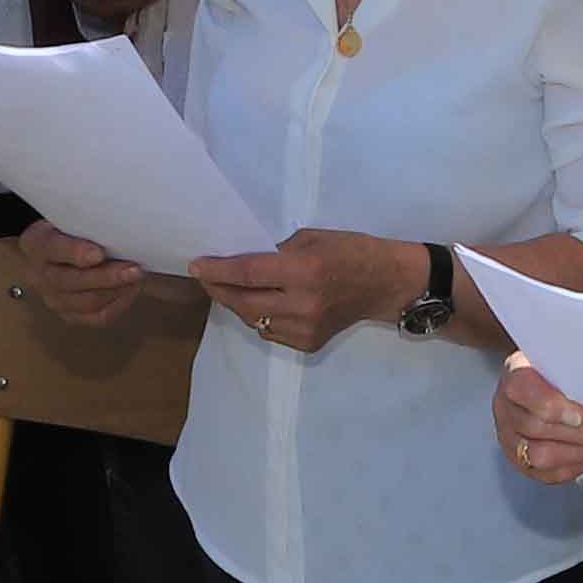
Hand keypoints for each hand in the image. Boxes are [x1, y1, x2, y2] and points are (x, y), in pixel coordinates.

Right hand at [17, 216, 145, 326]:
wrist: (61, 249)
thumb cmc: (72, 230)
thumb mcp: (72, 219)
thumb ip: (87, 224)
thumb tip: (119, 227)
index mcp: (36, 244)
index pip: (53, 249)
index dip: (76, 252)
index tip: (99, 253)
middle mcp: (38, 275)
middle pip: (70, 281)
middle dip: (106, 277)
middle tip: (134, 269)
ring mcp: (52, 299)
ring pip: (86, 302)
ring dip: (116, 290)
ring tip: (137, 278)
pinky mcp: (70, 315)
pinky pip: (97, 317)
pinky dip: (119, 304)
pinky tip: (131, 290)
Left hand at [192, 229, 423, 353]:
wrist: (385, 283)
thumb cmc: (350, 250)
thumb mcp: (311, 238)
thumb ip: (276, 252)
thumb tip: (241, 262)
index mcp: (304, 271)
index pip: (248, 273)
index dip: (218, 270)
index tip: (196, 265)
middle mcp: (302, 304)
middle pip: (244, 302)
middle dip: (220, 289)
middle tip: (206, 278)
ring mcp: (305, 329)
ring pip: (254, 320)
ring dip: (237, 304)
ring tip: (230, 289)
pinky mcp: (308, 343)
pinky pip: (270, 331)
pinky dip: (259, 317)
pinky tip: (261, 303)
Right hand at [493, 353, 582, 483]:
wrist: (540, 382)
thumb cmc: (555, 371)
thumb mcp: (562, 360)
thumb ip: (576, 372)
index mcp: (514, 376)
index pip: (524, 391)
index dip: (552, 406)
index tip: (581, 415)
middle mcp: (505, 408)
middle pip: (537, 428)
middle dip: (581, 434)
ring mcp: (508, 438)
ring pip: (539, 455)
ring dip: (579, 453)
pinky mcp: (519, 461)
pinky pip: (545, 474)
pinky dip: (574, 468)